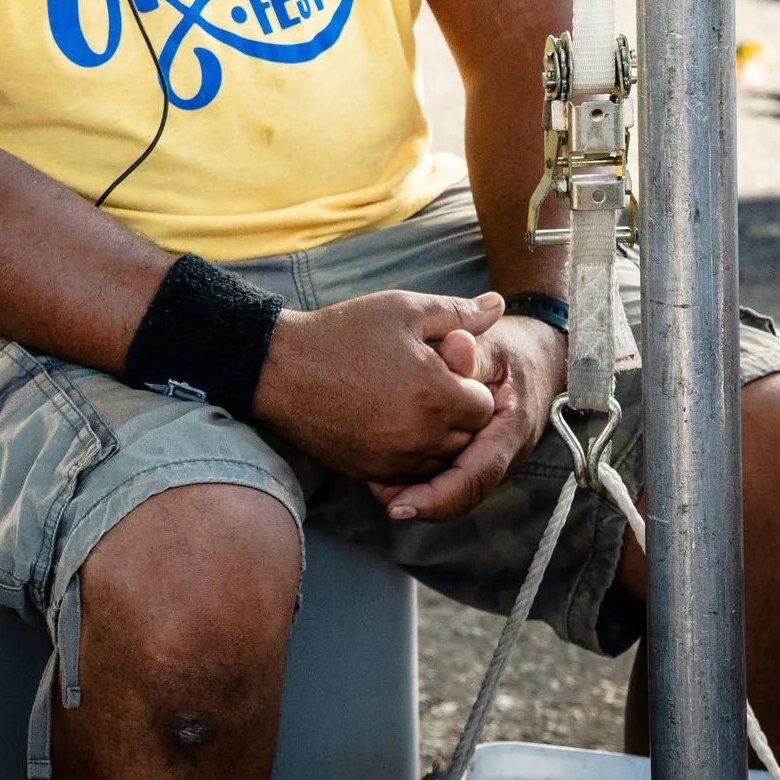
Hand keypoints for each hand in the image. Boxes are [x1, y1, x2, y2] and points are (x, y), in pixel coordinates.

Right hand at [251, 290, 504, 484]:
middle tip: (427, 386)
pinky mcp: (371, 473)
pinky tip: (389, 425)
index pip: (485, 405)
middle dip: (457, 414)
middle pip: (467, 437)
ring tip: (409, 406)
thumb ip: (457, 312)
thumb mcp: (401, 310)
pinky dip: (409, 455)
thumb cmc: (341, 334)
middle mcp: (422, 435)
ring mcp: (396, 459)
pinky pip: (410, 475)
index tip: (444, 369)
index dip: (469, 384)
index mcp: (437, 394)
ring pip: (441, 460)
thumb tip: (499, 304)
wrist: (280, 370)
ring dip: (436, 437)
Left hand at [373, 314, 567, 522]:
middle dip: (420, 500)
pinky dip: (421, 477)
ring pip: (454, 489)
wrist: (538, 362)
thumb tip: (457, 345)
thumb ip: (473, 352)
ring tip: (376, 483)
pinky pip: (450, 476)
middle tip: (376, 492)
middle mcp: (503, 456)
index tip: (399, 506)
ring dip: (416, 491)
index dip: (437, 496)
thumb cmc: (512, 353)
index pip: (476, 475)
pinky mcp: (476, 456)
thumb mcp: (494, 348)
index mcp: (509, 432)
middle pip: (462, 493)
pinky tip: (387, 469)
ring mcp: (490, 460)